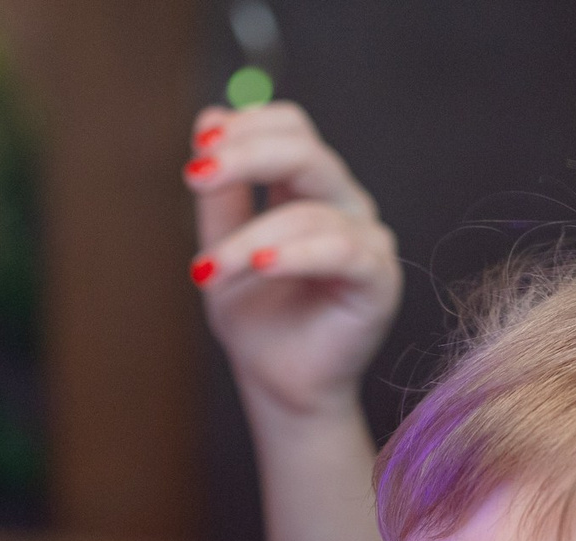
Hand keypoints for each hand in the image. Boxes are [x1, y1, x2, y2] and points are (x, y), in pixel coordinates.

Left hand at [186, 102, 400, 419]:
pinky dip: (298, 255)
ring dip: (249, 239)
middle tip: (197, 175)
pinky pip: (341, 251)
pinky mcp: (378, 279)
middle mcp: (344, 205)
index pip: (292, 130)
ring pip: (307, 211)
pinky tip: (263, 265)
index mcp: (310, 190)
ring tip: (208, 270)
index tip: (200, 149)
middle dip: (246, 157)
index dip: (248, 128)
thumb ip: (220, 193)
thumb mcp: (222, 248)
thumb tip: (210, 117)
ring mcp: (366, 240)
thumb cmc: (257, 322)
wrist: (279, 387)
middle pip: (306, 152)